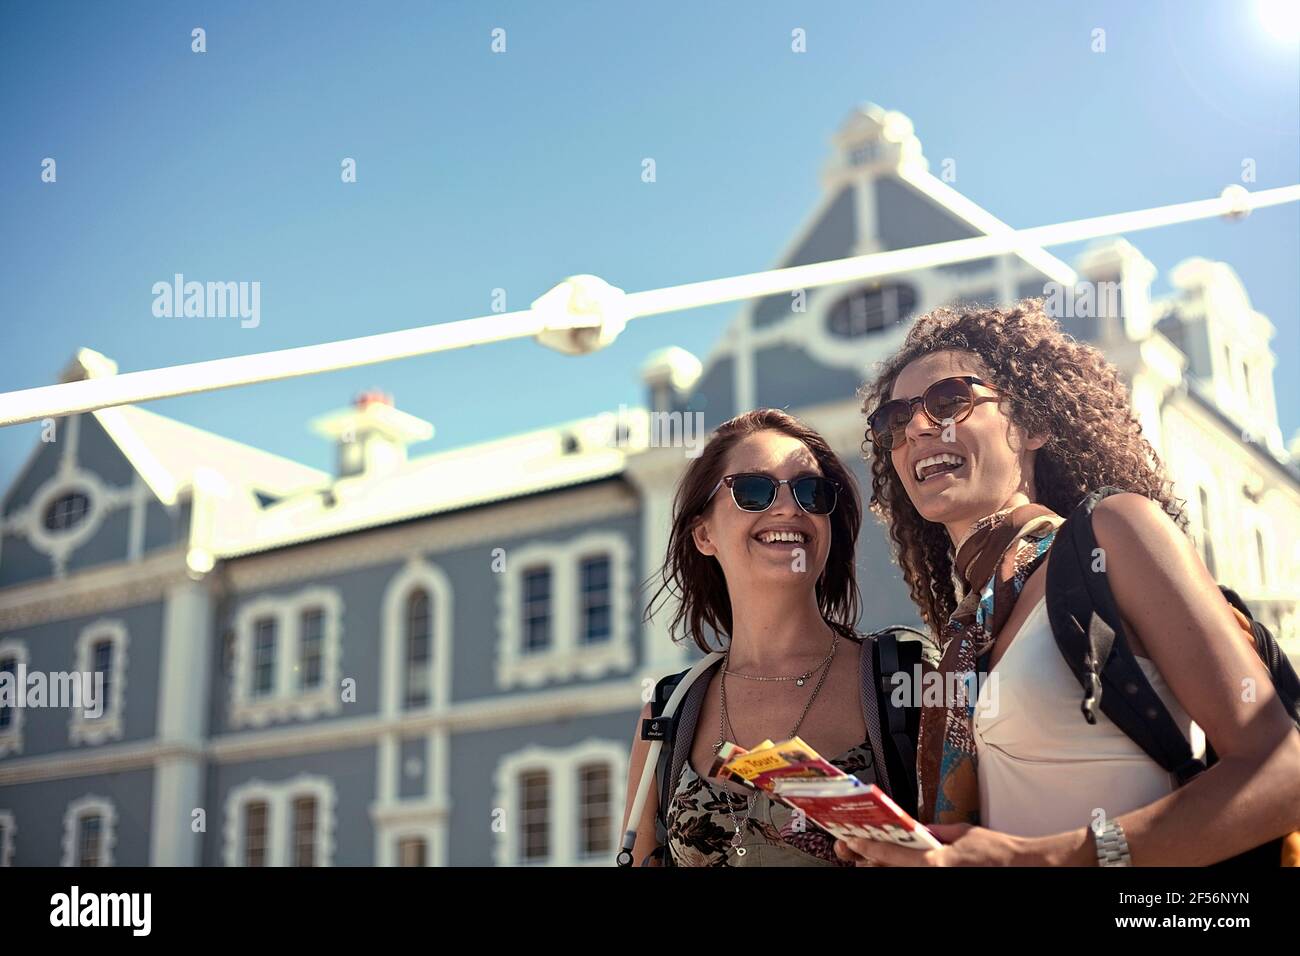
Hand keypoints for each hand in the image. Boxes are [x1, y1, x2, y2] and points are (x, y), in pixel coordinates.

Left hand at [834, 824, 1030, 866]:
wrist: (1021, 867)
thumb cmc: (994, 851)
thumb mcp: (959, 833)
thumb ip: (932, 832)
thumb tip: (912, 828)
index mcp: (934, 861)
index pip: (889, 853)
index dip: (865, 846)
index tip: (850, 839)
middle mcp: (931, 877)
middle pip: (885, 871)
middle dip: (866, 860)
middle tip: (852, 849)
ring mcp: (936, 884)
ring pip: (895, 878)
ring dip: (881, 868)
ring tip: (868, 858)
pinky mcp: (941, 885)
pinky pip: (914, 879)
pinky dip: (900, 871)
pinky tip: (892, 865)